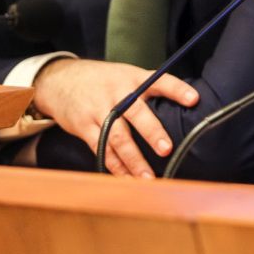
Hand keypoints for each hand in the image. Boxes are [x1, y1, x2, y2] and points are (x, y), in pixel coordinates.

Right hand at [32, 58, 198, 177]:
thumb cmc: (103, 80)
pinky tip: (127, 179)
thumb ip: (150, 89)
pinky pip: (101, 149)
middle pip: (136, 113)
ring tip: (148, 177)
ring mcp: (99, 111)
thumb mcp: (126, 74)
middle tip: (166, 149)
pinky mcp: (84, 127)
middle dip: (152, 132)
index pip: (159, 81)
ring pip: (117, 137)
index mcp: (133, 78)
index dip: (177, 89)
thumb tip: (185, 106)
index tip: (194, 99)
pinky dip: (115, 166)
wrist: (59, 80)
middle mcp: (117, 93)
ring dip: (133, 159)